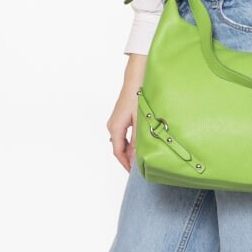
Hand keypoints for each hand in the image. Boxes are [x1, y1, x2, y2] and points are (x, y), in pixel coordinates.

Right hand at [107, 54, 146, 171]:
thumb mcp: (140, 121)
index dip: (125, 164)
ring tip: (140, 159)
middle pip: (118, 148)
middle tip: (139, 169)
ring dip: (129, 152)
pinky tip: (138, 146)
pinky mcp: (120, 118)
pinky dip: (128, 144)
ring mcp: (115, 122)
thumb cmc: (138, 97)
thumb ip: (137, 141)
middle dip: (127, 160)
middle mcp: (112, 126)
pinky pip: (122, 135)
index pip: (118, 152)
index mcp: (115, 128)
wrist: (135, 79)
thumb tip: (136, 157)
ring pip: (120, 142)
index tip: (133, 173)